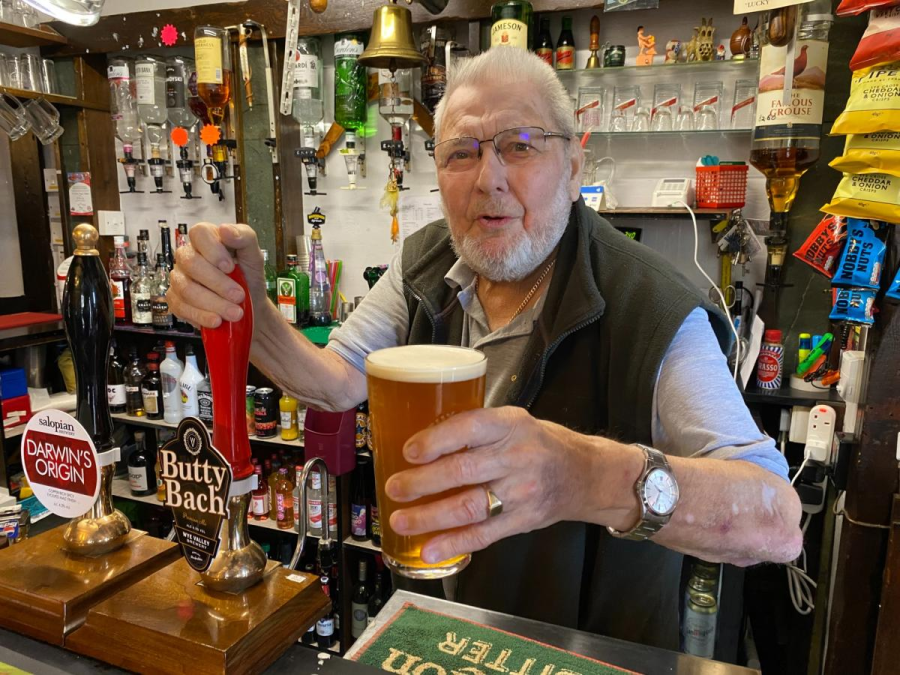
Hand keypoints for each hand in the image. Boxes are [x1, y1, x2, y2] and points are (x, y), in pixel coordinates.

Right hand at [167, 223, 266, 328]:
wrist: (250, 308)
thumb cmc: (249, 279)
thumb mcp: (254, 256)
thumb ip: (244, 237)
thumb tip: (226, 229)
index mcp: (207, 240)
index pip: (199, 233)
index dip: (213, 250)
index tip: (230, 267)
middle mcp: (188, 256)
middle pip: (190, 263)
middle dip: (218, 282)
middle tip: (239, 295)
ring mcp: (179, 278)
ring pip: (186, 288)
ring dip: (214, 303)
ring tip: (234, 312)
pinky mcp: (176, 300)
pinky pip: (181, 307)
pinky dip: (202, 316)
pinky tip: (217, 320)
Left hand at [385, 407, 598, 564]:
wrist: (585, 474)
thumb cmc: (539, 444)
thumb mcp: (513, 422)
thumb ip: (476, 430)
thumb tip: (419, 442)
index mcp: (510, 424)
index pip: (469, 428)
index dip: (437, 440)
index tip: (409, 452)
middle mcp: (517, 456)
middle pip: (463, 470)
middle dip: (423, 482)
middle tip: (394, 488)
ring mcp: (522, 492)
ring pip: (469, 506)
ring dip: (430, 516)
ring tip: (401, 520)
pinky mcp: (523, 521)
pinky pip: (484, 534)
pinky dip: (454, 543)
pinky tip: (430, 548)